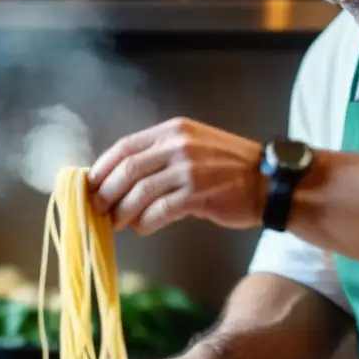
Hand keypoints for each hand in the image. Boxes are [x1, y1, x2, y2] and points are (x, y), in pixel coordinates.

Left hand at [88, 117, 265, 234]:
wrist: (268, 183)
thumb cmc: (229, 170)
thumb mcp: (194, 148)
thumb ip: (161, 156)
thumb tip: (121, 179)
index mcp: (173, 130)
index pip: (125, 146)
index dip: (102, 168)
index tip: (90, 186)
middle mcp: (179, 145)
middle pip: (127, 170)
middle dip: (106, 193)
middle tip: (98, 209)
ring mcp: (189, 169)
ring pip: (139, 193)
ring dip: (122, 212)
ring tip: (117, 223)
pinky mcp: (198, 194)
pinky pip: (160, 211)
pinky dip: (146, 223)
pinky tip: (143, 228)